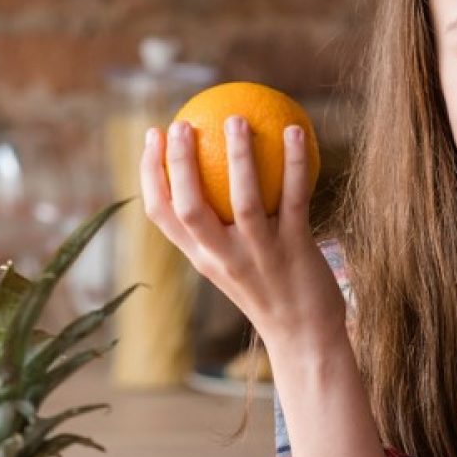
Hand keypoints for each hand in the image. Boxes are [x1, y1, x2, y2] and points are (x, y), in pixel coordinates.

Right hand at [139, 117, 345, 353]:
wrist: (307, 337)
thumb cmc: (272, 292)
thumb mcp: (235, 264)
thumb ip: (222, 230)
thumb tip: (219, 172)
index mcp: (202, 258)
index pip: (161, 214)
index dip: (150, 172)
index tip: (152, 135)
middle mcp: (224, 258)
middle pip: (189, 206)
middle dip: (179, 162)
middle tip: (182, 122)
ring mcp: (260, 256)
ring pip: (243, 200)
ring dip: (239, 156)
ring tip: (237, 119)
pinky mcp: (295, 250)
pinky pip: (294, 198)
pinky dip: (295, 163)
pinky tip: (298, 131)